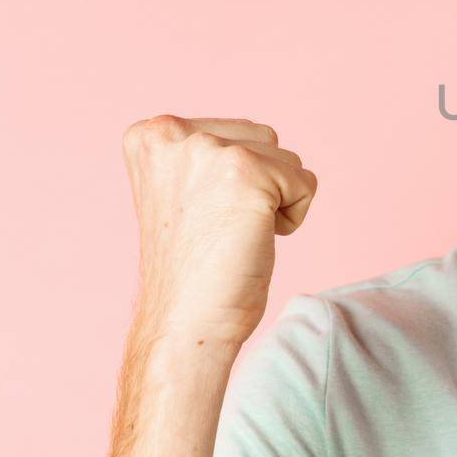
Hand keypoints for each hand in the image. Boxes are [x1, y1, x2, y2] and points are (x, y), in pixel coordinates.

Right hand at [121, 114, 317, 345]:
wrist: (184, 324)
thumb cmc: (190, 269)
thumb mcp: (183, 192)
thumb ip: (204, 156)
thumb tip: (257, 136)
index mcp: (151, 134)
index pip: (235, 134)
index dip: (234, 184)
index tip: (202, 219)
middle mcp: (172, 132)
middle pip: (263, 140)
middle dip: (259, 188)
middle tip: (220, 231)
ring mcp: (207, 148)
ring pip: (287, 161)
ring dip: (276, 202)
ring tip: (234, 235)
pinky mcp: (246, 170)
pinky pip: (306, 184)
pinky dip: (293, 218)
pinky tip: (254, 240)